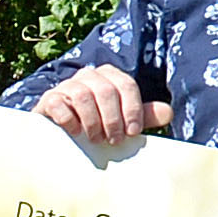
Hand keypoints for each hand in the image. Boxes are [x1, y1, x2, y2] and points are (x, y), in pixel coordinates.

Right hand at [30, 66, 172, 145]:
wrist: (60, 132)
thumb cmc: (96, 124)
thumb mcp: (122, 120)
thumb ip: (143, 116)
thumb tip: (168, 113)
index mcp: (109, 76)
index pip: (126, 85)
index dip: (133, 109)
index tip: (134, 132)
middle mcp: (88, 75)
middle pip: (106, 91)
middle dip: (113, 119)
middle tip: (114, 140)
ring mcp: (67, 85)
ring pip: (83, 96)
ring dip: (93, 122)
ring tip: (95, 139)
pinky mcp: (49, 99)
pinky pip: (59, 104)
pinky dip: (69, 119)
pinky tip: (75, 132)